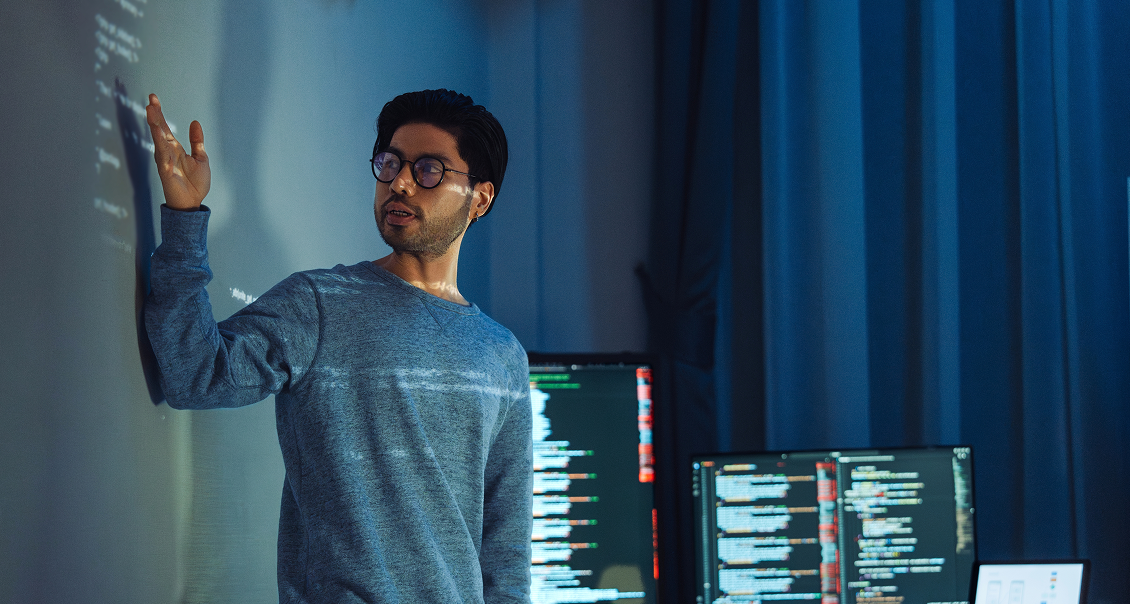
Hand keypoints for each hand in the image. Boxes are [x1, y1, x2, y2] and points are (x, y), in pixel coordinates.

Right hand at [146, 94, 209, 209]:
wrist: (193, 202)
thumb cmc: (194, 183)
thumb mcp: (201, 158)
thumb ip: (197, 141)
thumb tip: (195, 122)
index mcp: (174, 148)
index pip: (165, 127)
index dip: (159, 113)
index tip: (153, 98)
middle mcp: (167, 152)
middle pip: (159, 130)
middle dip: (155, 114)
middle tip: (151, 99)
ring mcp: (165, 160)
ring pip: (158, 139)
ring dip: (155, 125)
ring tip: (151, 110)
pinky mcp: (165, 170)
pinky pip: (162, 154)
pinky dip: (160, 143)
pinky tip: (158, 132)